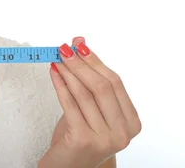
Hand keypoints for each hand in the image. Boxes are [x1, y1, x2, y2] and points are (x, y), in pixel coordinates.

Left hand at [38, 37, 140, 167]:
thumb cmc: (78, 136)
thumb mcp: (89, 108)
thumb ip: (88, 79)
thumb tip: (80, 42)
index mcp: (131, 122)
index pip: (115, 83)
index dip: (96, 61)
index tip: (80, 44)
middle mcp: (123, 132)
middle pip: (102, 87)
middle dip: (81, 63)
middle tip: (65, 48)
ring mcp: (105, 138)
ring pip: (85, 94)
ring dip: (69, 72)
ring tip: (56, 58)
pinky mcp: (84, 140)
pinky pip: (70, 105)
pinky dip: (60, 85)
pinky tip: (53, 73)